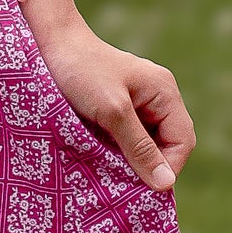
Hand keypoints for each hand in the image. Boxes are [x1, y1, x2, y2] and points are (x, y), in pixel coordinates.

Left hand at [24, 2, 193, 190]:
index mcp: (164, 93)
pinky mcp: (116, 108)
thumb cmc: (81, 71)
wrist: (48, 43)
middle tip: (123, 186)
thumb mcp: (112, 111)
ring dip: (129, 161)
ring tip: (109, 175)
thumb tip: (166, 184)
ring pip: (144, 144)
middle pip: (165, 144)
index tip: (142, 189)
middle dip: (148, 166)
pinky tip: (100, 160)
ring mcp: (137, 102)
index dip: (167, 167)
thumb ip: (139, 147)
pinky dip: (116, 151)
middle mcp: (156, 97)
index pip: (182, 141)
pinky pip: (126, 137)